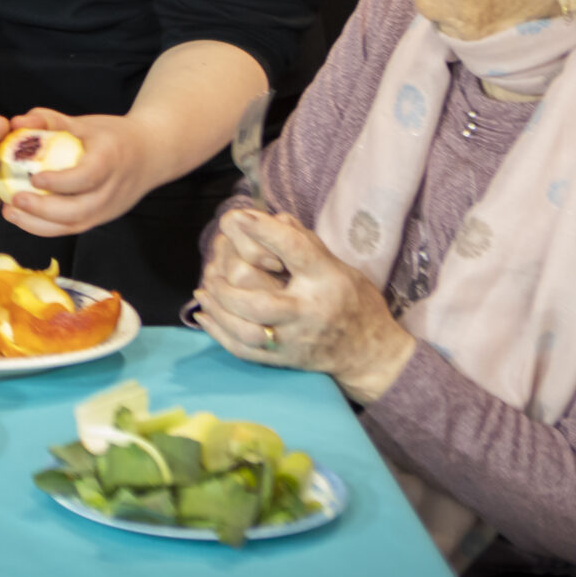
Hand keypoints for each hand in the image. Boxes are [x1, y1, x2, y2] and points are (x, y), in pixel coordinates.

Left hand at [0, 108, 152, 235]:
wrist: (152, 154)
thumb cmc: (112, 136)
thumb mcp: (85, 123)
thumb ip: (50, 121)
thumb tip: (15, 121)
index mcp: (111, 158)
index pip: (88, 176)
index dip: (61, 181)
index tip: (34, 178)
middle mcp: (113, 188)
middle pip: (80, 209)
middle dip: (43, 210)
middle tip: (13, 199)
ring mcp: (109, 208)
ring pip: (75, 224)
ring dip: (39, 224)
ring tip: (10, 212)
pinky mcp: (103, 218)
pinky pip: (74, 228)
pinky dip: (46, 227)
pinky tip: (23, 218)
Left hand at [193, 207, 416, 403]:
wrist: (371, 354)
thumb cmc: (356, 303)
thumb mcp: (341, 267)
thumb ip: (307, 243)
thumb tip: (275, 217)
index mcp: (327, 281)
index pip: (296, 251)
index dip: (265, 232)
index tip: (239, 216)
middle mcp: (309, 312)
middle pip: (260, 302)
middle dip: (229, 285)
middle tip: (214, 269)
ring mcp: (295, 340)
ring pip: (246, 331)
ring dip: (219, 310)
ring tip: (205, 292)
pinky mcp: (283, 360)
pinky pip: (243, 351)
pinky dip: (218, 334)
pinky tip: (205, 315)